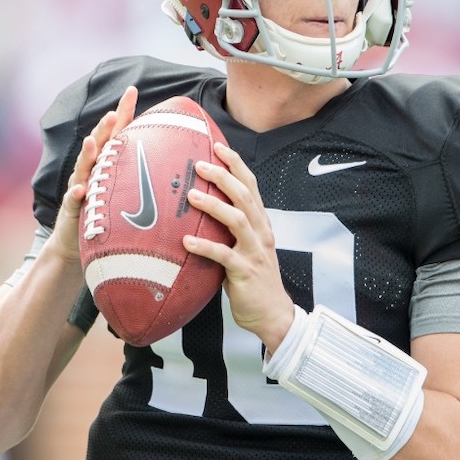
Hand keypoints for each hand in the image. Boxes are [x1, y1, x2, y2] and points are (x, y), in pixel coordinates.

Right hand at [44, 86, 138, 265]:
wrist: (77, 241)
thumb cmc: (108, 212)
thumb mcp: (129, 188)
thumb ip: (147, 171)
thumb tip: (181, 157)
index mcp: (109, 162)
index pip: (117, 132)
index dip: (123, 111)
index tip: (132, 90)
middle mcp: (92, 170)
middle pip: (99, 144)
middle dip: (104, 128)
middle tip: (113, 113)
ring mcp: (81, 187)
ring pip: (84, 168)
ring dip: (87, 154)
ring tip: (92, 141)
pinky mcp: (73, 209)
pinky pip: (74, 201)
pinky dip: (76, 194)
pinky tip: (80, 189)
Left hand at [184, 142, 295, 353]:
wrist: (273, 313)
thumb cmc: (254, 280)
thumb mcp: (247, 247)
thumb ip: (231, 230)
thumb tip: (202, 211)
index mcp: (261, 223)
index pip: (250, 186)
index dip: (236, 165)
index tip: (217, 146)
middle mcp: (261, 232)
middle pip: (245, 196)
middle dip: (223, 177)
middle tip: (199, 165)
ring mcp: (255, 251)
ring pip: (237, 220)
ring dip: (213, 206)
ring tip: (191, 196)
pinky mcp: (245, 272)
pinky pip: (224, 255)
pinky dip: (205, 247)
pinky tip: (186, 241)